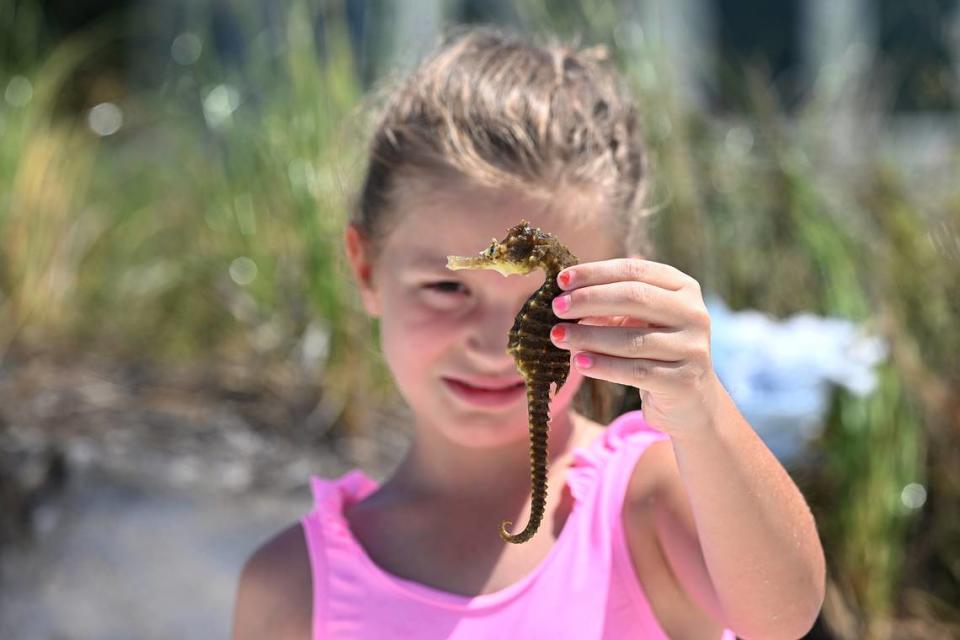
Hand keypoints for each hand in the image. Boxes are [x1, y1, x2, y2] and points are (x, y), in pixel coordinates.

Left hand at [549, 258, 720, 436]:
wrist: (691, 399)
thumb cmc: (655, 350)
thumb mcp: (638, 320)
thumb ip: (610, 303)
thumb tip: (565, 293)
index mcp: (683, 288)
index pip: (634, 271)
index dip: (595, 273)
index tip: (561, 280)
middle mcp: (693, 313)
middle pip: (634, 298)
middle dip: (589, 300)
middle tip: (557, 308)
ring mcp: (692, 348)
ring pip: (632, 339)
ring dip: (588, 336)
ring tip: (558, 336)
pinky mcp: (683, 381)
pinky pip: (635, 371)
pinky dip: (603, 366)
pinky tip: (579, 363)